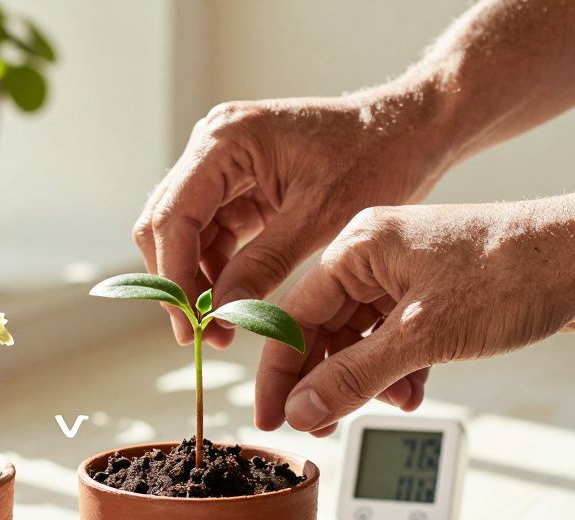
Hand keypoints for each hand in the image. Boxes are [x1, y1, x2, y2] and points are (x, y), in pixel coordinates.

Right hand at [133, 91, 447, 348]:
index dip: (173, 277)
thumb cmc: (376, 158)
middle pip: (165, 225)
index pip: (172, 217)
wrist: (410, 130)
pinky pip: (211, 233)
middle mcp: (214, 145)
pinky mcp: (238, 184)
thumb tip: (220, 314)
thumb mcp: (319, 219)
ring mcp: (223, 164)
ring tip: (220, 328)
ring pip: (183, 234)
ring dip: (194, 281)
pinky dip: (216, 270)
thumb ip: (263, 265)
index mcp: (227, 140)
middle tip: (198, 335)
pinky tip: (232, 304)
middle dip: (177, 283)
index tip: (190, 325)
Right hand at [254, 195, 574, 434]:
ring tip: (388, 406)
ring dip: (366, 379)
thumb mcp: (422, 337)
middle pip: (322, 328)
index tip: (269, 419)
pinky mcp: (436, 293)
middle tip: (317, 428)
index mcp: (357, 246)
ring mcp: (407, 273)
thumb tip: (301, 411)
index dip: (279, 374)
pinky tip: (414, 392)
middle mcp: (374, 254)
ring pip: (360, 338)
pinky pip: (394, 338)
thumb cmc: (512, 276)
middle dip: (323, 381)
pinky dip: (398, 370)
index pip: (292, 316)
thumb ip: (353, 377)